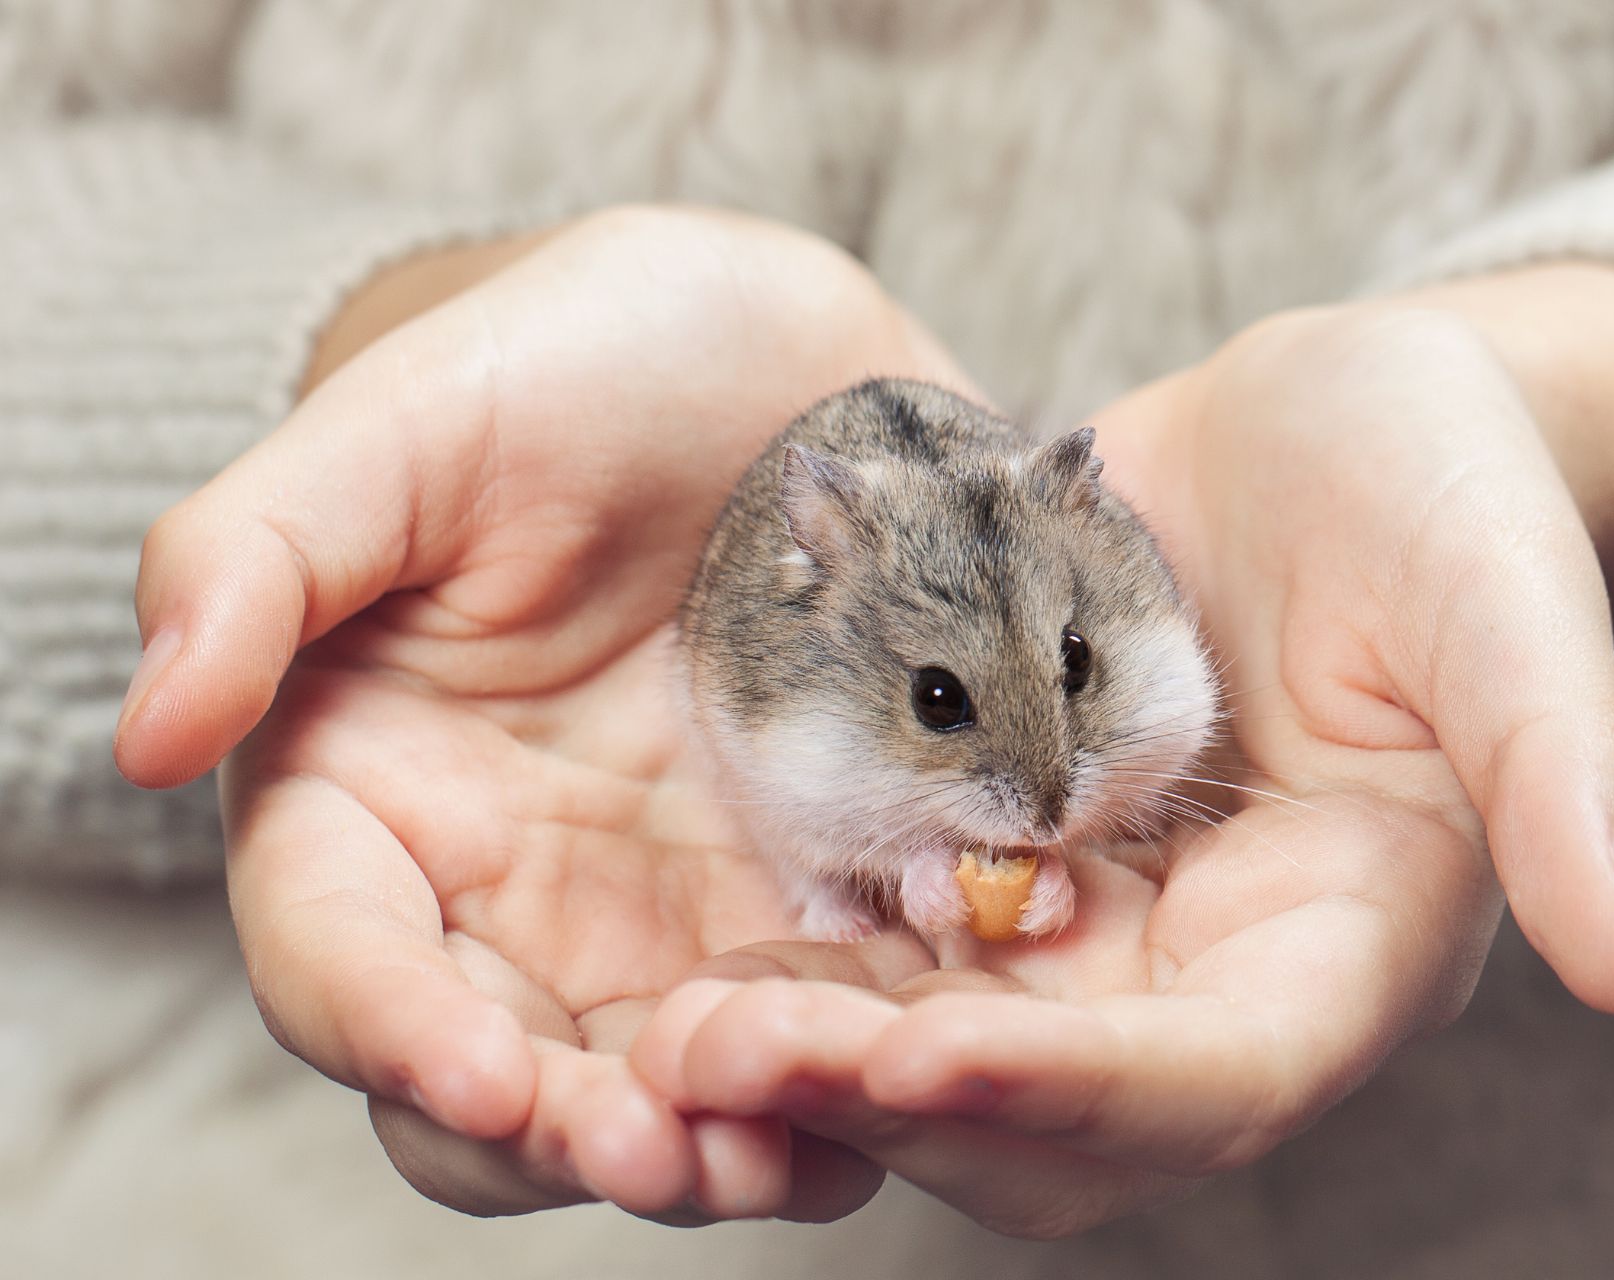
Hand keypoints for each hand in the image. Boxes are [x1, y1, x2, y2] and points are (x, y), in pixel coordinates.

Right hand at [115, 206, 976, 1221]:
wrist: (767, 352)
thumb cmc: (562, 362)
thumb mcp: (406, 425)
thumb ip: (255, 561)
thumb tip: (151, 728)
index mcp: (373, 791)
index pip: (345, 956)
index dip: (401, 1036)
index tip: (489, 1081)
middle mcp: (510, 877)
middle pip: (511, 1072)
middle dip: (580, 1138)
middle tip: (671, 1157)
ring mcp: (667, 895)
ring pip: (670, 1077)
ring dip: (728, 1136)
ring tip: (800, 1150)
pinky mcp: (804, 884)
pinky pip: (822, 1010)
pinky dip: (857, 1061)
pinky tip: (916, 1071)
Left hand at [630, 266, 1613, 1235]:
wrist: (1325, 433)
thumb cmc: (1443, 497)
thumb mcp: (1503, 601)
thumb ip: (1564, 769)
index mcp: (1345, 943)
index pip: (1226, 1074)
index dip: (1086, 1092)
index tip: (933, 1062)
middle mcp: (1208, 972)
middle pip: (1055, 1111)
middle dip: (899, 1101)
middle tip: (729, 1059)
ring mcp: (1097, 927)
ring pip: (948, 1056)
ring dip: (817, 1063)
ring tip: (670, 1036)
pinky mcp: (1002, 858)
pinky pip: (892, 951)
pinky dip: (802, 970)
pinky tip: (688, 953)